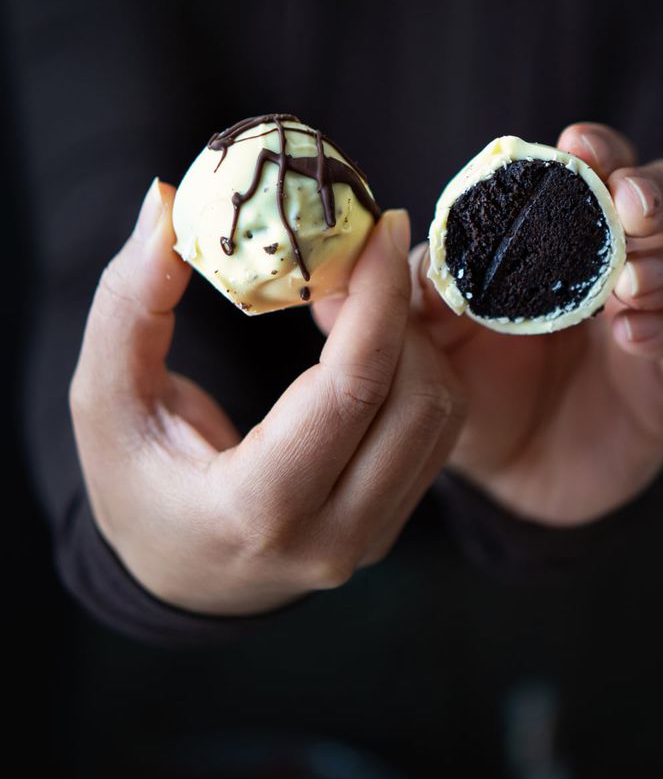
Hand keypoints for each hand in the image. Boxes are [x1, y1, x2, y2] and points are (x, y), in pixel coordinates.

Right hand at [69, 180, 464, 613]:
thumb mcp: (105, 395)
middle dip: (400, 311)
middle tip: (362, 252)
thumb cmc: (135, 480)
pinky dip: (420, 372)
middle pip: (416, 400)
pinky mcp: (391, 528)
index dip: (377, 300)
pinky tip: (376, 341)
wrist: (178, 576)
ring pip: (441, 417)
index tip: (381, 227)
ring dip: (416, 339)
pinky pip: (437, 436)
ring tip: (362, 297)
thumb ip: (129, 301)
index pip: (351, 390)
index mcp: (257, 508)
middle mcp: (330, 536)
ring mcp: (369, 540)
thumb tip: (165, 202)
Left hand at [407, 123, 662, 525]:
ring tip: (630, 284)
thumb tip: (381, 262)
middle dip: (660, 189)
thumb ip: (409, 298)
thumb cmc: (474, 387)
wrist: (508, 475)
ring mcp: (662, 315)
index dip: (598, 150)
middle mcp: (626, 262)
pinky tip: (632, 337)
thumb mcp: (429, 342)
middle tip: (629, 203)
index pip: (601, 169)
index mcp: (567, 235)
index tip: (577, 147)